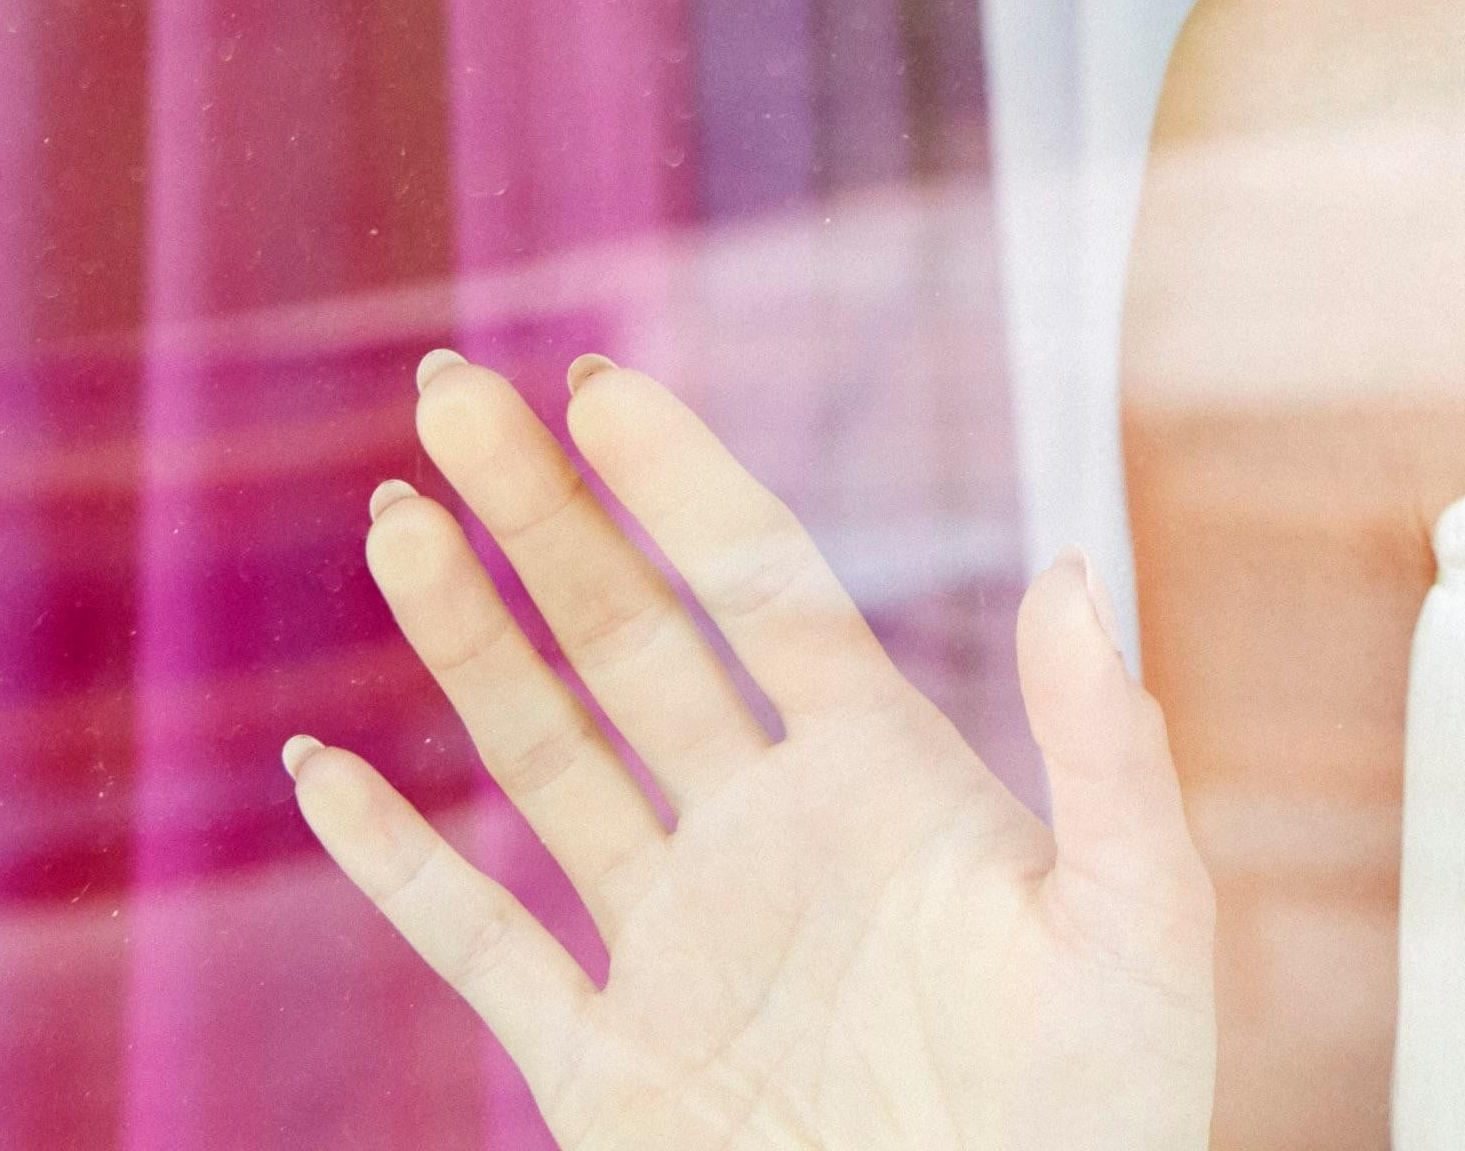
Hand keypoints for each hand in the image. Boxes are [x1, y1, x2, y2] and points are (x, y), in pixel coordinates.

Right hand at [285, 348, 1218, 1150]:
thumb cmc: (1115, 1107)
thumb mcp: (1145, 913)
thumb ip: (1108, 748)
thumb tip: (1072, 570)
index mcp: (886, 775)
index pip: (759, 588)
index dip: (677, 484)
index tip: (593, 385)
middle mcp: (765, 832)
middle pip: (628, 640)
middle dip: (541, 518)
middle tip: (450, 393)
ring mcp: (678, 943)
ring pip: (541, 758)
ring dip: (466, 642)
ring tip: (395, 519)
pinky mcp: (608, 1067)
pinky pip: (481, 945)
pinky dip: (395, 859)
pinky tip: (319, 767)